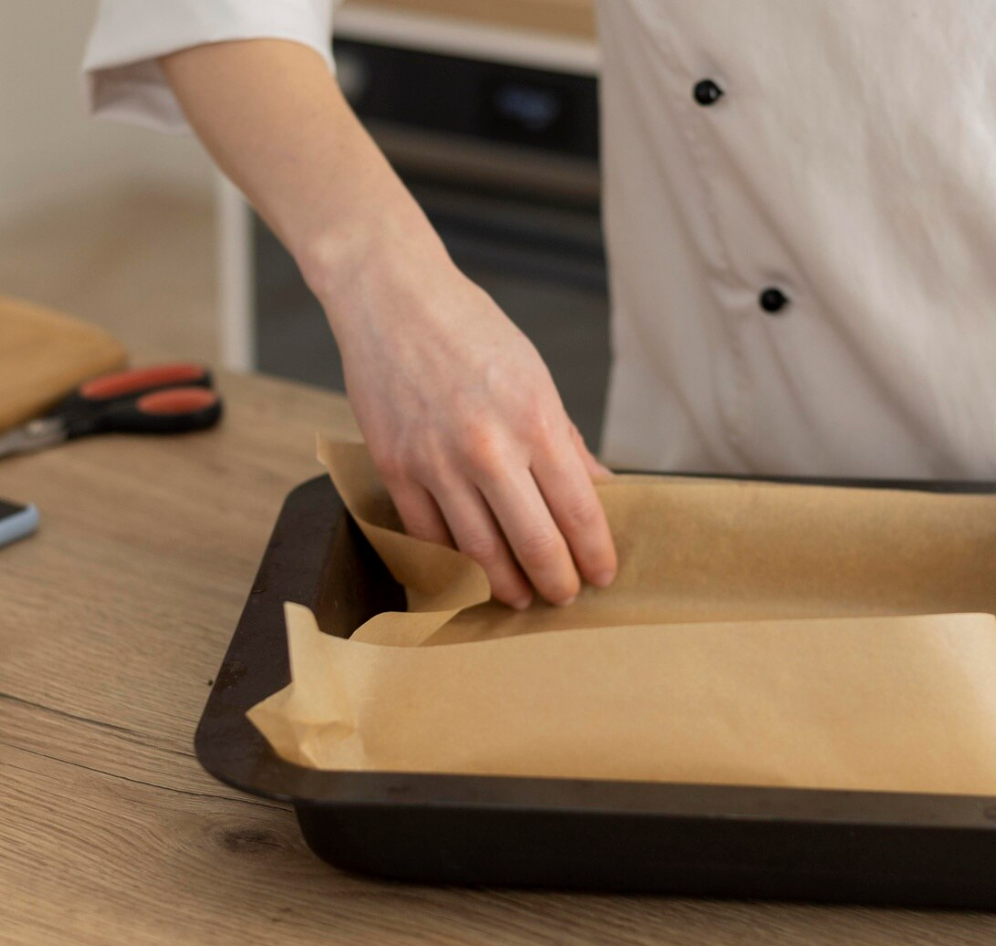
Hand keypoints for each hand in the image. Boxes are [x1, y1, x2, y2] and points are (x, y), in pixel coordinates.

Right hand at [319, 238, 616, 608]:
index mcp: (534, 421)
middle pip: (534, 544)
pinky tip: (469, 572)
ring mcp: (436, 463)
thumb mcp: (536, 377)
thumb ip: (566, 442)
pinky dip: (452, 563)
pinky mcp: (395, 469)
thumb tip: (599, 490)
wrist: (393, 299)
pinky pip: (428, 536)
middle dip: (556, 581)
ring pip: (478, 553)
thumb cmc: (471, 330)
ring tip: (520, 596)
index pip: (579, 511)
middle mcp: (488, 448)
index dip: (595, 554)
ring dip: (504, 585)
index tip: (602, 574)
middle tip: (564, 595)